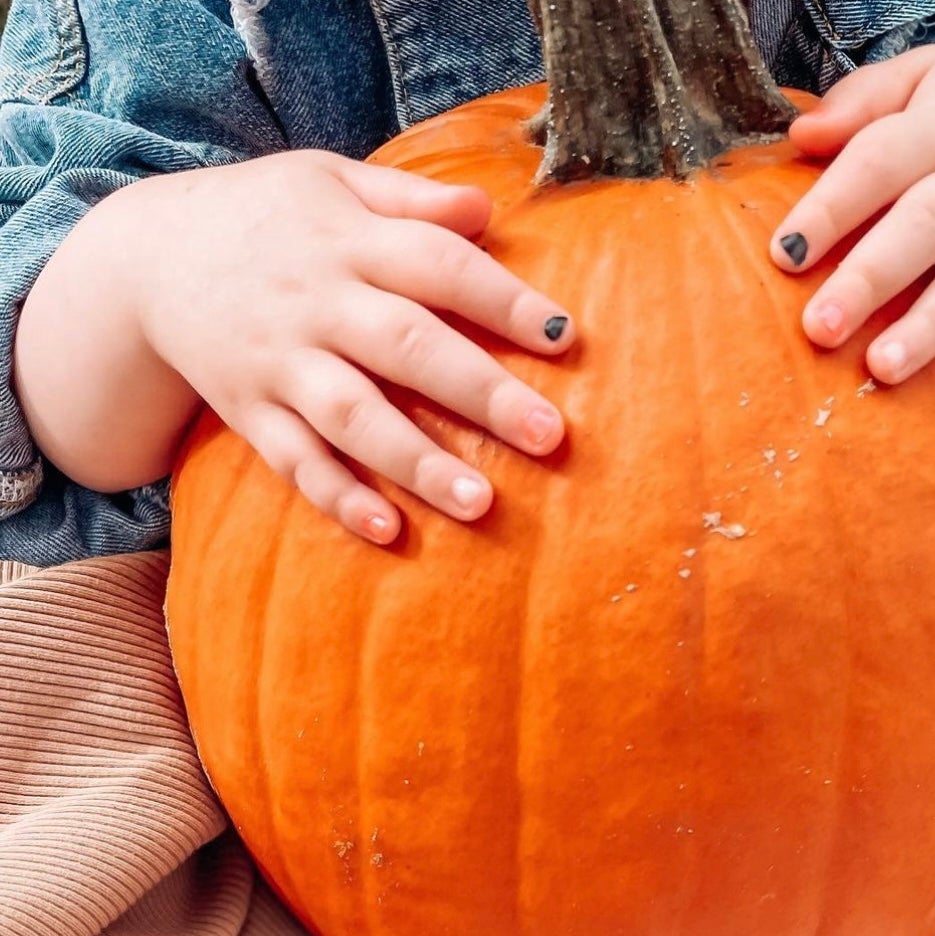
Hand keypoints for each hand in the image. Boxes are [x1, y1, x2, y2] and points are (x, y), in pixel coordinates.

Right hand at [116, 151, 573, 540]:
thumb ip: (411, 201)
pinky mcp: (250, 414)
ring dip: (418, 462)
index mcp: (348, 241)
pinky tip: (388, 531)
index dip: (501, 300)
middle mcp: (316, 303)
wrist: (146, 258)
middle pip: (406, 347)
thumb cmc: (267, 219)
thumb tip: (487, 209)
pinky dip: (338, 497)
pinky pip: (294, 463)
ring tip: (482, 504)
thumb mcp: (330, 182)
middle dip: (480, 393)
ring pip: (354, 417)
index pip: (437, 265)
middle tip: (549, 435)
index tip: (565, 336)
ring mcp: (280, 364)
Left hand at [772, 46, 934, 395]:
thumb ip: (863, 102)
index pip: (881, 160)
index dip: (832, 207)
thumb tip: (800, 136)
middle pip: (928, 225)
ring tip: (883, 368)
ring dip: (933, 325)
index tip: (786, 254)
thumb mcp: (924, 79)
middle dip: (872, 278)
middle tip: (820, 329)